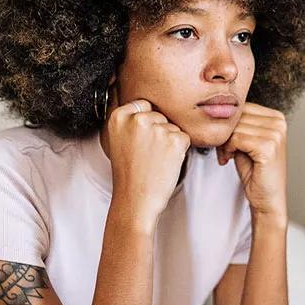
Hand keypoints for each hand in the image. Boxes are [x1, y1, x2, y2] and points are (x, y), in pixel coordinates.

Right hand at [106, 99, 190, 224]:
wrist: (135, 200)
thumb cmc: (128, 175)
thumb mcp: (118, 141)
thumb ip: (129, 122)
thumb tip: (148, 107)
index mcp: (119, 117)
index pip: (143, 105)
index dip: (147, 123)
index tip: (142, 139)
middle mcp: (137, 119)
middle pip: (160, 115)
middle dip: (159, 132)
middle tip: (148, 155)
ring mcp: (156, 129)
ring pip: (173, 127)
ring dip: (169, 142)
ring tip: (155, 161)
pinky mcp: (174, 140)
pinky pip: (185, 138)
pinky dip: (180, 151)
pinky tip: (165, 163)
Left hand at [216, 103, 286, 220]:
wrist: (267, 198)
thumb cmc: (256, 171)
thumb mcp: (246, 141)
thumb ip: (238, 124)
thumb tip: (216, 110)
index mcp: (277, 117)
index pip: (242, 107)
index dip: (229, 124)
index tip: (226, 141)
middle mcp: (279, 122)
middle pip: (237, 116)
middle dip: (225, 134)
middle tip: (224, 151)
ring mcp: (275, 134)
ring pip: (234, 127)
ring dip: (224, 143)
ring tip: (227, 156)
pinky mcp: (268, 147)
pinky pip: (236, 139)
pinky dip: (228, 149)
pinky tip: (229, 159)